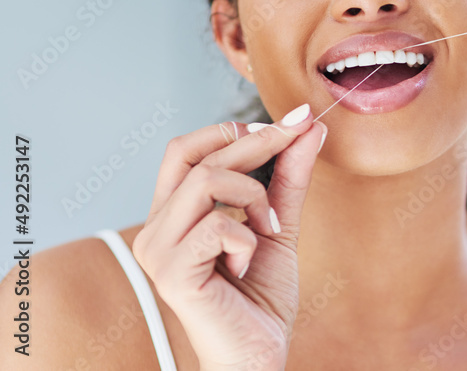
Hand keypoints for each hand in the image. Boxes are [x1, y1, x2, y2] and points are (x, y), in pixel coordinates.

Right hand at [132, 104, 324, 370]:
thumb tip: (309, 126)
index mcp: (173, 213)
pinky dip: (247, 238)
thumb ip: (289, 177)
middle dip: (257, 143)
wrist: (258, 355)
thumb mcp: (279, 224)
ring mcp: (158, 251)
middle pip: (198, 155)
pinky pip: (217, 226)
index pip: (186, 147)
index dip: (235, 128)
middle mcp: (156, 228)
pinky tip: (247, 264)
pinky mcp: (171, 274)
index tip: (292, 121)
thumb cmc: (260, 296)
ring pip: (206, 181)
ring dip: (253, 196)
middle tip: (299, 138)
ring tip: (268, 229)